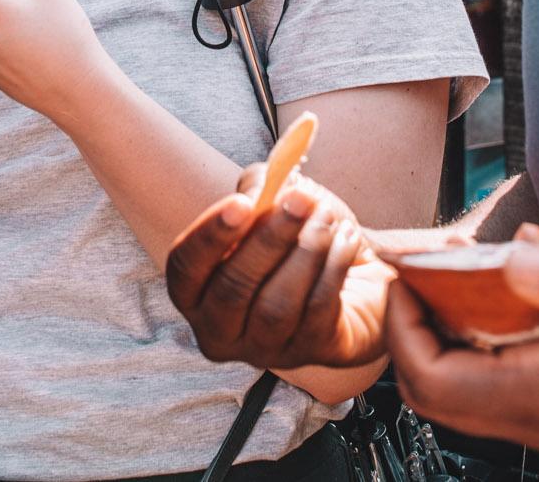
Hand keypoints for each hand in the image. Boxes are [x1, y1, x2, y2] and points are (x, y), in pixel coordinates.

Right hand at [167, 170, 399, 369]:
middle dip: (269, 239)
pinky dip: (334, 268)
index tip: (242, 204)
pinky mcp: (309, 353)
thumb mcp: (272, 205)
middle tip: (301, 199)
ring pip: (277, 306)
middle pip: (232, 289)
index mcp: (195, 292)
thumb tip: (260, 185)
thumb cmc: (297, 240)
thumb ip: (258, 186)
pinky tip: (347, 238)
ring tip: (327, 216)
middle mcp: (220, 330)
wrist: (353, 278)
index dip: (210, 236)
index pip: (185, 268)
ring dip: (306, 252)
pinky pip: (317, 312)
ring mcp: (264, 349)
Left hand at [387, 235, 538, 450]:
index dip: (405, 325)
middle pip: (435, 390)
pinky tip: (523, 276)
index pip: (435, 381)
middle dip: (417, 324)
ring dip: (452, 325)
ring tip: (472, 262)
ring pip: (463, 384)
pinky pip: (499, 374)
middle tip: (433, 261)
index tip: (411, 267)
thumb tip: (511, 260)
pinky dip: (488, 330)